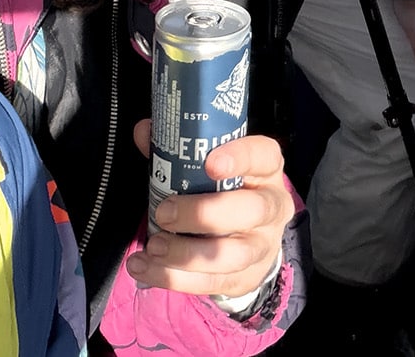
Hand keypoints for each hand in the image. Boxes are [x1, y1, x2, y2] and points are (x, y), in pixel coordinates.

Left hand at [124, 121, 292, 299]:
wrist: (250, 237)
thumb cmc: (223, 190)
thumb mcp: (210, 166)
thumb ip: (178, 148)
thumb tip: (144, 131)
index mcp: (265, 170)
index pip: (263, 156)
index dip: (240, 158)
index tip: (210, 163)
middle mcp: (271, 208)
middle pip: (250, 210)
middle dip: (204, 214)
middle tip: (164, 213)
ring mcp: (261, 246)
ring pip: (232, 255)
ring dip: (186, 253)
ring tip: (153, 246)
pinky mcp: (244, 278)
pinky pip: (212, 283)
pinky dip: (174, 278)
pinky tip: (143, 267)